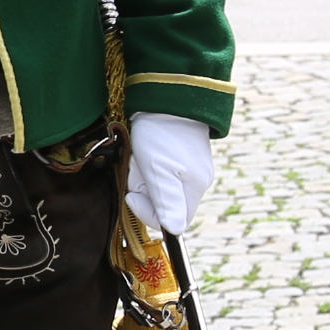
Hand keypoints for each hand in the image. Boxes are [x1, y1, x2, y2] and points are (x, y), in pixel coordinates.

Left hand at [122, 114, 215, 236]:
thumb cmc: (160, 135)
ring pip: (160, 186)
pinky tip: (145, 150)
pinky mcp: (184, 157)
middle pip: (164, 203)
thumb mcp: (158, 170)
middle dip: (145, 189)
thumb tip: (174, 230)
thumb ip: (166, 202)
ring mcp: (192, 169)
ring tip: (140, 155)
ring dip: (144, 175)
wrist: (166, 98)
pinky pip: (161, 172)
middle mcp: (197, 182)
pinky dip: (148, 165)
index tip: (131, 194)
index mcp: (193, 189)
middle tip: (138, 168)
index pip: (172, 222)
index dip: (147, 213)